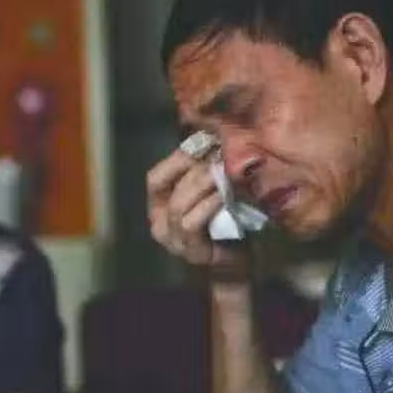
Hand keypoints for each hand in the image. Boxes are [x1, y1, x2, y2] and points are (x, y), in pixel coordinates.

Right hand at [147, 149, 250, 273]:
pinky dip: (208, 206)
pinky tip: (225, 197)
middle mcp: (159, 222)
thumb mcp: (209, 190)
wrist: (237, 258)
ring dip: (202, 186)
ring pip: (178, 205)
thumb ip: (203, 169)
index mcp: (159, 204)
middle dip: (195, 169)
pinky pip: (190, 224)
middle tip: (221, 156)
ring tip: (224, 174)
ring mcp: (172, 240)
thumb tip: (211, 134)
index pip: (155, 177)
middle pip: (167, 187)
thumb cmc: (223, 219)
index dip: (177, 159)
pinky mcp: (190, 252)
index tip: (205, 144)